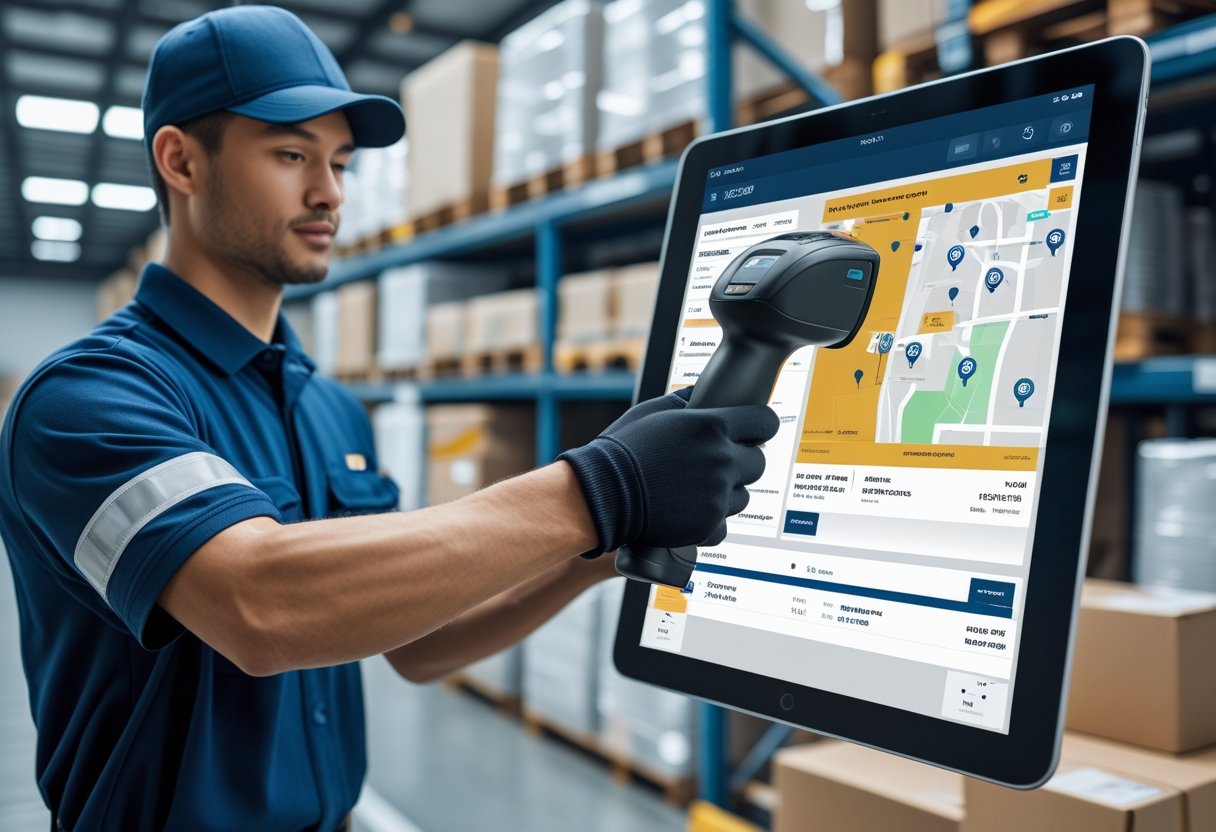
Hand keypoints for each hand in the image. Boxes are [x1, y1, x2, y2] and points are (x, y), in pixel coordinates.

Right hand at [557, 391, 777, 555]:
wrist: (602, 494)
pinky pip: (724, 524)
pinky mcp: (708, 525)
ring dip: (725, 493)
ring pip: (742, 496)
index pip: (764, 422)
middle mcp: (721, 460)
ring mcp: (717, 496)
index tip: (753, 431)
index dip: (759, 426)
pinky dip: (709, 521)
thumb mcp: (653, 411)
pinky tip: (687, 511)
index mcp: (712, 426)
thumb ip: (686, 401)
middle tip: (715, 464)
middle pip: (759, 462)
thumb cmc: (623, 450)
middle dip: (741, 462)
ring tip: (694, 489)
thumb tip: (703, 395)